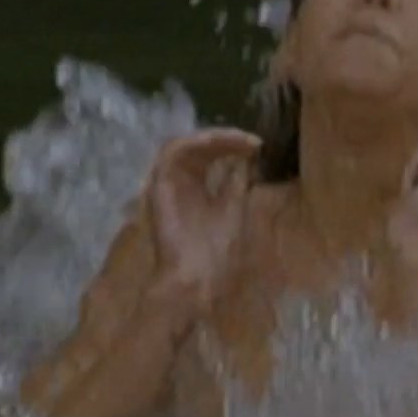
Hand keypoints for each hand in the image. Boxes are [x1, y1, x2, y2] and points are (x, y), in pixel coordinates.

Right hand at [146, 128, 259, 306]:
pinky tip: (214, 143)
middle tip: (251, 141)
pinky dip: (192, 142)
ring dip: (212, 137)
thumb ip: (236, 185)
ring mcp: (168, 183)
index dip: (233, 145)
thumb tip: (246, 160)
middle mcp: (181, 183)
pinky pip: (170, 153)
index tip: (258, 145)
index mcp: (197, 190)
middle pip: (199, 147)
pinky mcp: (159, 185)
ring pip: (185, 144)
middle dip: (226, 138)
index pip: (212, 156)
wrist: (198, 279)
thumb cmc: (217, 254)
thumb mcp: (234, 210)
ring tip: (237, 140)